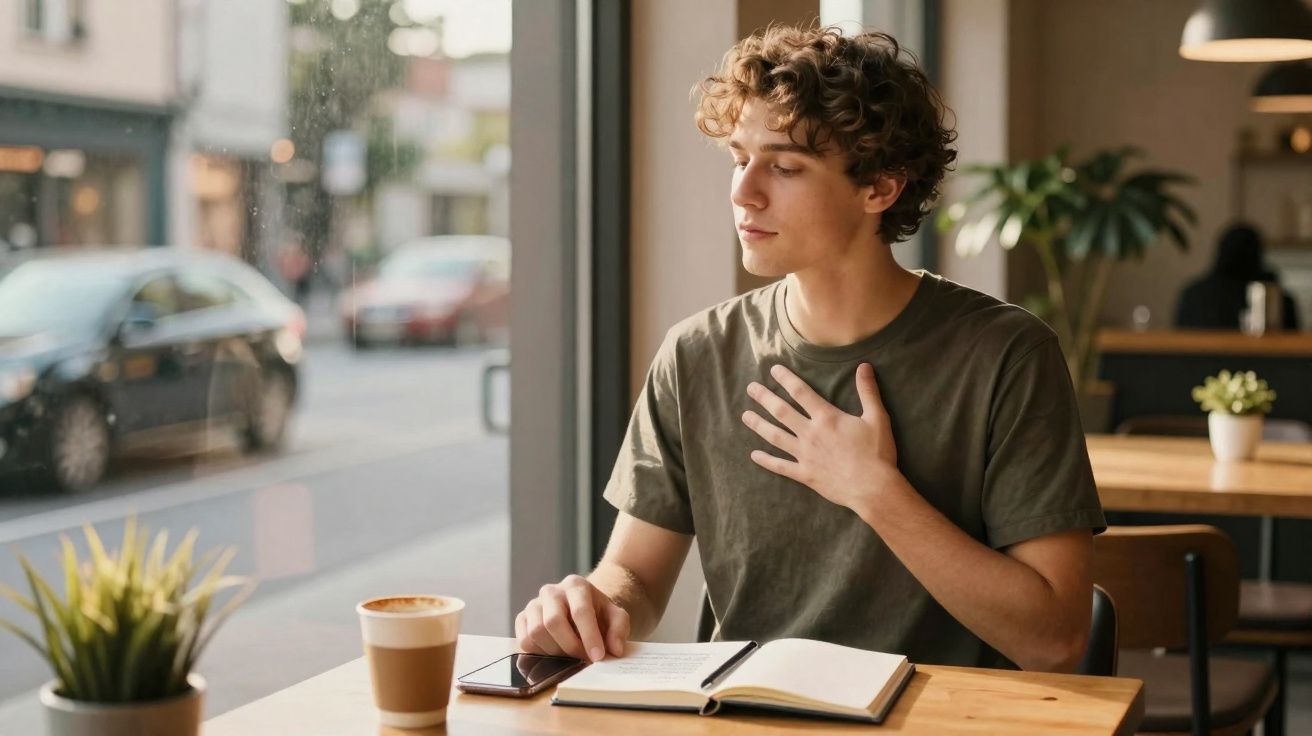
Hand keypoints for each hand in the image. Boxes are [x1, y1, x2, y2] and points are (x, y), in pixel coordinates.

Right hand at [515, 574, 629, 662]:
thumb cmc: (598, 614)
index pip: (580, 611)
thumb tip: (614, 650)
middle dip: (570, 646)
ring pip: (536, 632)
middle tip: (584, 660)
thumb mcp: (616, 617)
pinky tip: (555, 653)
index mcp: (575, 585)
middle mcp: (551, 591)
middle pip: (553, 622)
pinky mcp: (522, 618)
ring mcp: (534, 604)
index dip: (589, 636)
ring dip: (555, 652)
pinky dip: (540, 653)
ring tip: (571, 656)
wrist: (580, 608)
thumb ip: (619, 629)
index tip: (598, 657)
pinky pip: (524, 641)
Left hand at [742, 363, 901, 513]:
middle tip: (750, 388)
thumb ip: (868, 391)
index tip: (773, 370)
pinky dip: (766, 461)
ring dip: (759, 425)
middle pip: (781, 411)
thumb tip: (864, 366)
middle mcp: (810, 433)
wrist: (873, 488)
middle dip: (764, 398)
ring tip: (745, 416)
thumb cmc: (877, 453)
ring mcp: (804, 455)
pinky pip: (780, 466)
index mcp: (826, 418)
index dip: (786, 379)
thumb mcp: (877, 418)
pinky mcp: (804, 474)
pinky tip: (754, 455)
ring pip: (775, 436)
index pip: (800, 392)